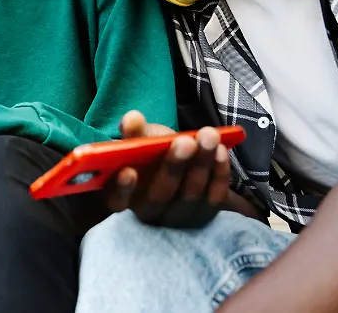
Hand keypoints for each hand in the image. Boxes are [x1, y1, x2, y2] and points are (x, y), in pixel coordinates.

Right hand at [106, 111, 230, 227]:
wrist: (183, 166)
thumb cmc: (154, 154)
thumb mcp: (141, 142)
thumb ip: (135, 133)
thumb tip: (132, 118)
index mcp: (123, 196)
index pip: (117, 201)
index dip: (122, 189)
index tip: (128, 171)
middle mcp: (148, 213)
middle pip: (159, 197)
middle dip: (173, 167)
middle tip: (185, 141)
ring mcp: (177, 219)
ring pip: (189, 196)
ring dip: (201, 164)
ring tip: (208, 136)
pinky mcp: (204, 216)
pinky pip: (213, 198)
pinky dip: (218, 173)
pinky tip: (221, 150)